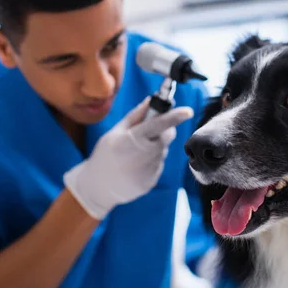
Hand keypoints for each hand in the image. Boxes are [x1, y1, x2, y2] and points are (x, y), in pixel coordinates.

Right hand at [63, 97, 193, 219]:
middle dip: (164, 130)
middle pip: (167, 136)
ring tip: (134, 154)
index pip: (159, 124)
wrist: (99, 187)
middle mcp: (145, 154)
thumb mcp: (114, 132)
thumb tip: (150, 101)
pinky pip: (158, 164)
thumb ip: (135, 116)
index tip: (188, 111)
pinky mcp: (153, 179)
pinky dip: (151, 161)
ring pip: (162, 150)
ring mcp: (150, 169)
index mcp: (134, 139)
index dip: (175, 116)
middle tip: (149, 131)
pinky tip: (135, 165)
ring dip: (154, 147)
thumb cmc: (105, 155)